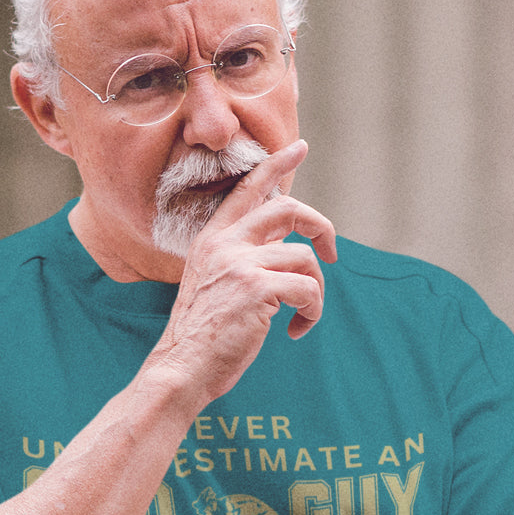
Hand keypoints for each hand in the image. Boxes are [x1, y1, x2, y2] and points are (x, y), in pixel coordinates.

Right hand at [149, 140, 336, 404]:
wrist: (182, 368)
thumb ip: (243, 258)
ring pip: (305, 258)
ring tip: (301, 316)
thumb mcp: (215, 284)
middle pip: (288, 208)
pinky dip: (311, 313)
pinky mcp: (257, 289)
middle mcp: (224, 244)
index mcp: (211, 240)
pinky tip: (295, 332)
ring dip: (315, 291)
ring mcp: (240, 264)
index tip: (298, 147)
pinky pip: (309, 290)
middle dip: (320, 226)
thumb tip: (286, 245)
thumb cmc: (202, 336)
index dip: (276, 164)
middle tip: (331, 253)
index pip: (247, 190)